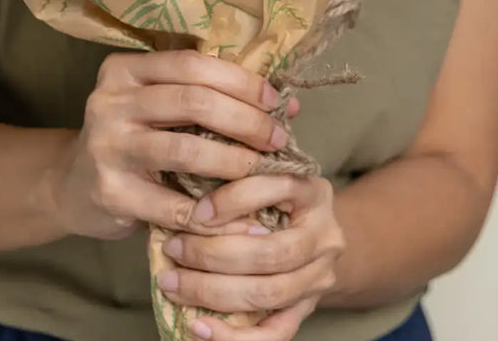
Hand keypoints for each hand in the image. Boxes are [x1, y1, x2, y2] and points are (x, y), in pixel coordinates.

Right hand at [51, 50, 294, 241]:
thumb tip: (286, 102)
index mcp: (124, 70)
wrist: (73, 187)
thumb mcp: (157, 107)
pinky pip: (173, 204)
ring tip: (263, 171)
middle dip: (245, 120)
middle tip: (278, 139)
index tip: (276, 101)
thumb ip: (208, 98)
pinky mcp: (110, 192)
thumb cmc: (132, 139)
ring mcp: (108, 147)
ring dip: (235, 162)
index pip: (191, 64)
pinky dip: (212, 213)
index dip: (240, 81)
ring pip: (186, 149)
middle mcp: (110, 101)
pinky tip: (238, 217)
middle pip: (193, 101)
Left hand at [156, 174, 344, 338]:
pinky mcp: (307, 310)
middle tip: (173, 248)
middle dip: (212, 254)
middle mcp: (325, 236)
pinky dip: (233, 336)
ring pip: (267, 294)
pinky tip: (198, 327)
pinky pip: (274, 334)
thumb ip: (236, 177)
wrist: (312, 230)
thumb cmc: (275, 194)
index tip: (195, 212)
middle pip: (269, 253)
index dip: (232, 201)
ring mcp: (319, 278)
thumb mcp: (265, 173)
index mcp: (313, 191)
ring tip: (173, 284)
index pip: (274, 190)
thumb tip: (182, 190)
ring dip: (212, 292)